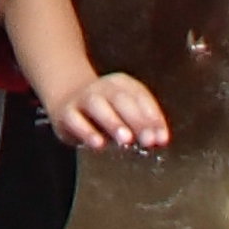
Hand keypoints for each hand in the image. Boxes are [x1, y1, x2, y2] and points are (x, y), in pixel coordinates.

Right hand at [45, 69, 171, 152]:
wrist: (67, 101)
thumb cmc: (105, 113)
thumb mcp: (125, 115)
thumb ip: (143, 126)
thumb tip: (160, 140)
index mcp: (122, 84)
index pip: (141, 98)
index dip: (153, 118)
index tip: (162, 138)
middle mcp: (102, 88)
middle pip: (121, 99)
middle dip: (137, 120)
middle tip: (148, 140)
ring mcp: (82, 98)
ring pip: (97, 105)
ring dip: (113, 122)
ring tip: (126, 139)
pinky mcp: (66, 113)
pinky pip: (76, 120)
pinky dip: (87, 132)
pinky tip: (98, 144)